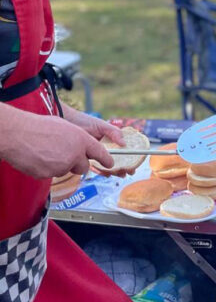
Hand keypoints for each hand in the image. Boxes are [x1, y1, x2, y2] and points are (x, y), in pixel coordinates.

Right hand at [0, 109, 115, 178]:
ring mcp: (62, 166)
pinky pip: (53, 174)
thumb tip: (81, 148)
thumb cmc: (39, 126)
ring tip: (47, 152)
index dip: (106, 159)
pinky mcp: (50, 175)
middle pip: (84, 167)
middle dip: (78, 164)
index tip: (110, 163)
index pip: (101, 153)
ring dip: (61, 165)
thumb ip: (77, 139)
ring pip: (67, 170)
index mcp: (82, 139)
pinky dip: (48, 168)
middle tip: (67, 155)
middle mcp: (75, 154)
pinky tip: (40, 157)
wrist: (19, 134)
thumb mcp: (65, 127)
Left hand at [59, 106, 133, 174]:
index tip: (134, 164)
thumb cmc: (83, 121)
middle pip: (117, 160)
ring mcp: (94, 154)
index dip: (129, 158)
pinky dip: (101, 171)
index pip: (122, 150)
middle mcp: (103, 148)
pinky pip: (95, 167)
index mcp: (109, 139)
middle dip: (124, 167)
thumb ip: (114, 132)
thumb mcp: (101, 125)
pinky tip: (107, 174)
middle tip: (129, 172)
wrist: (64, 123)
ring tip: (120, 174)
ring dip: (115, 171)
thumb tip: (124, 144)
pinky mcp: (85, 159)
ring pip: (107, 165)